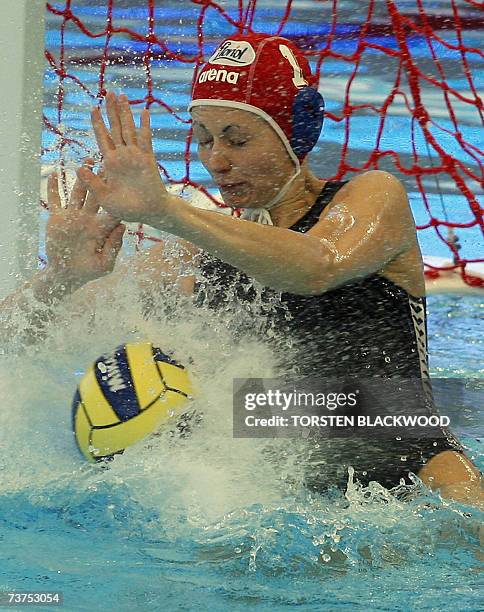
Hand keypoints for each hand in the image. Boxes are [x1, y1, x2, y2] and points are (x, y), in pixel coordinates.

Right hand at [46, 161, 125, 288]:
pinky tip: (55, 173)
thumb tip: (123, 227)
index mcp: (101, 228)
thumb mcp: (104, 264)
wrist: (66, 274)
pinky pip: (55, 200)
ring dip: (81, 177)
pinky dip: (54, 187)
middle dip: (102, 179)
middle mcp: (88, 219)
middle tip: (108, 162)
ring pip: (77, 192)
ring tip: (86, 161)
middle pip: (96, 195)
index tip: (124, 181)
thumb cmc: (88, 272)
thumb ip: (113, 247)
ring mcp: (72, 217)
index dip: (117, 196)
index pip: (110, 209)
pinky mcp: (57, 218)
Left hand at [77, 92, 169, 223]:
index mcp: (110, 163)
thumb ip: (92, 182)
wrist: (149, 213)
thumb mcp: (104, 197)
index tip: (94, 108)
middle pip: (115, 128)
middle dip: (112, 110)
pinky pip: (146, 139)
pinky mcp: (147, 159)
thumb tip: (79, 167)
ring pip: (128, 129)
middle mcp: (122, 156)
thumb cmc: (127, 208)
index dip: (98, 123)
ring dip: (125, 112)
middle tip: (109, 92)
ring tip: (121, 95)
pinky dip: (144, 126)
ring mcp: (135, 156)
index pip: (103, 138)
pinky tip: (144, 112)